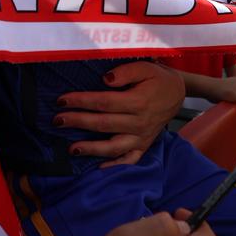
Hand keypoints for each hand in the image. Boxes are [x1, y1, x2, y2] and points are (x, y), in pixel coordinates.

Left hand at [57, 61, 183, 166]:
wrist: (178, 94)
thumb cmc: (158, 78)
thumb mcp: (146, 67)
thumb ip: (126, 72)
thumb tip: (105, 79)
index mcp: (138, 101)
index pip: (104, 102)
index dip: (81, 101)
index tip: (62, 100)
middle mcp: (139, 122)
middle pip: (103, 124)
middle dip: (78, 122)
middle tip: (57, 120)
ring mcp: (142, 137)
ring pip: (114, 147)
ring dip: (91, 149)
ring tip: (72, 148)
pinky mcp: (144, 145)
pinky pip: (129, 159)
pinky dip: (115, 165)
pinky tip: (99, 167)